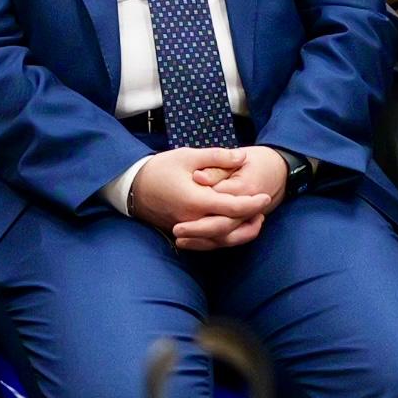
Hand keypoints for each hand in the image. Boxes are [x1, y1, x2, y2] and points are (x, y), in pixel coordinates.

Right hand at [125, 148, 282, 249]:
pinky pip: (209, 242)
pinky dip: (225, 237)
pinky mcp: (183, 232)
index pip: (231, 208)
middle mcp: (192, 220)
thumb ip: (217, 157)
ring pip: (220, 240)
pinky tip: (234, 228)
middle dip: (250, 220)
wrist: (132, 186)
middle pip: (229, 229)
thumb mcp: (188, 156)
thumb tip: (242, 157)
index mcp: (195, 201)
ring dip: (240, 232)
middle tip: (264, 207)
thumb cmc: (160, 169)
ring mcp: (187, 229)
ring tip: (256, 219)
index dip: (251, 203)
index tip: (265, 196)